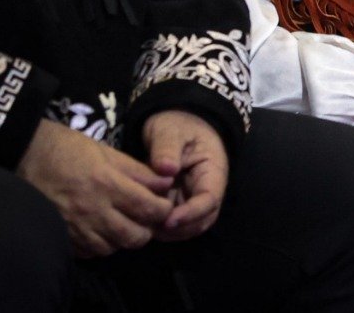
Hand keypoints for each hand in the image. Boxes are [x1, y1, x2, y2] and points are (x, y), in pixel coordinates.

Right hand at [16, 119, 173, 257]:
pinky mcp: (60, 237)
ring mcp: (74, 227)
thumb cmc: (68, 149)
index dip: (163, 210)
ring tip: (123, 224)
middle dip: (147, 229)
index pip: (148, 209)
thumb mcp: (108, 152)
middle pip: (133, 237)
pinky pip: (88, 252)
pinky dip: (100, 245)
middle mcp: (92, 210)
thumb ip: (138, 171)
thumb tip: (166, 183)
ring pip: (112, 248)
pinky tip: (101, 231)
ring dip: (123, 239)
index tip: (163, 205)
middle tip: (146, 218)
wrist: (24, 155)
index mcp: (107, 184)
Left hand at [143, 110, 229, 241]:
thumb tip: (165, 169)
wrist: (175, 122)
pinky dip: (160, 227)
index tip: (168, 219)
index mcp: (212, 171)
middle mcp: (206, 189)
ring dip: (169, 232)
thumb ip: (167, 148)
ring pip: (188, 226)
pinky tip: (140, 221)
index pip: (210, 200)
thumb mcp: (170, 131)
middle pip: (202, 220)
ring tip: (143, 224)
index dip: (191, 214)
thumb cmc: (177, 124)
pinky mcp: (178, 202)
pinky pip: (173, 222)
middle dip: (179, 229)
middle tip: (150, 226)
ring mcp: (192, 198)